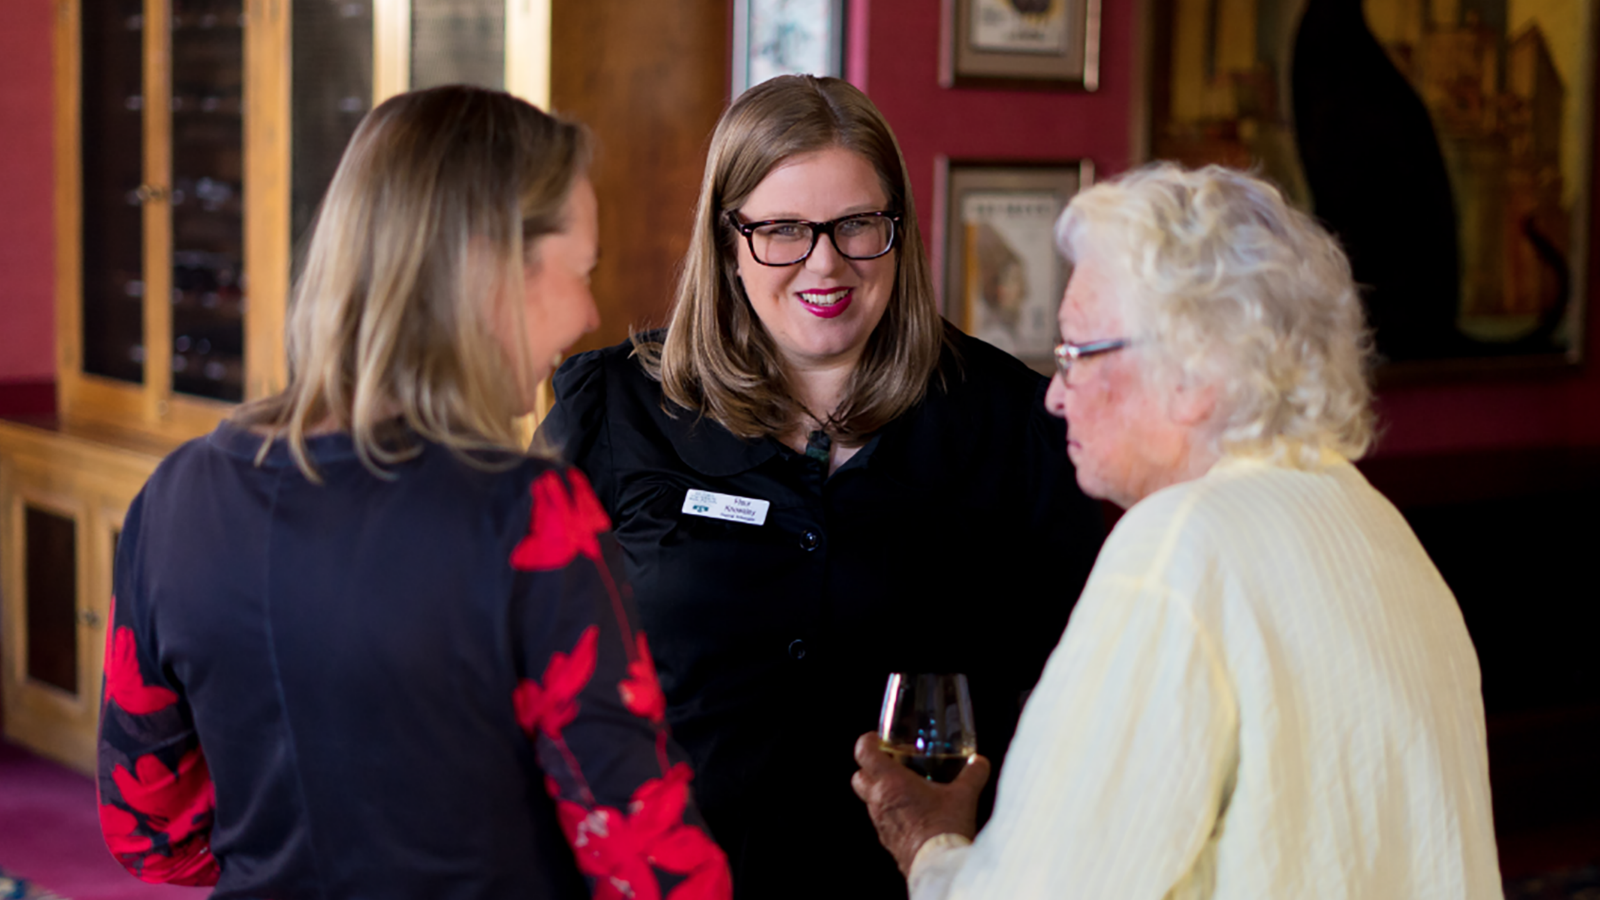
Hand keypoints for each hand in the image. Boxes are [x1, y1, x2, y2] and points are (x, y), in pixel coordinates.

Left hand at [850, 731, 990, 876]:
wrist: (938, 865)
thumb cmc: (945, 828)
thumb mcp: (964, 795)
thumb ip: (973, 774)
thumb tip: (980, 762)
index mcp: (891, 782)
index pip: (864, 753)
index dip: (867, 742)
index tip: (876, 738)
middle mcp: (879, 801)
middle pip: (859, 777)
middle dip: (869, 768)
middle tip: (889, 763)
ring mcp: (880, 822)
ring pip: (869, 800)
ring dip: (880, 791)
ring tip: (904, 788)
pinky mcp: (886, 839)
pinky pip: (881, 819)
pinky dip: (890, 812)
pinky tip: (911, 812)